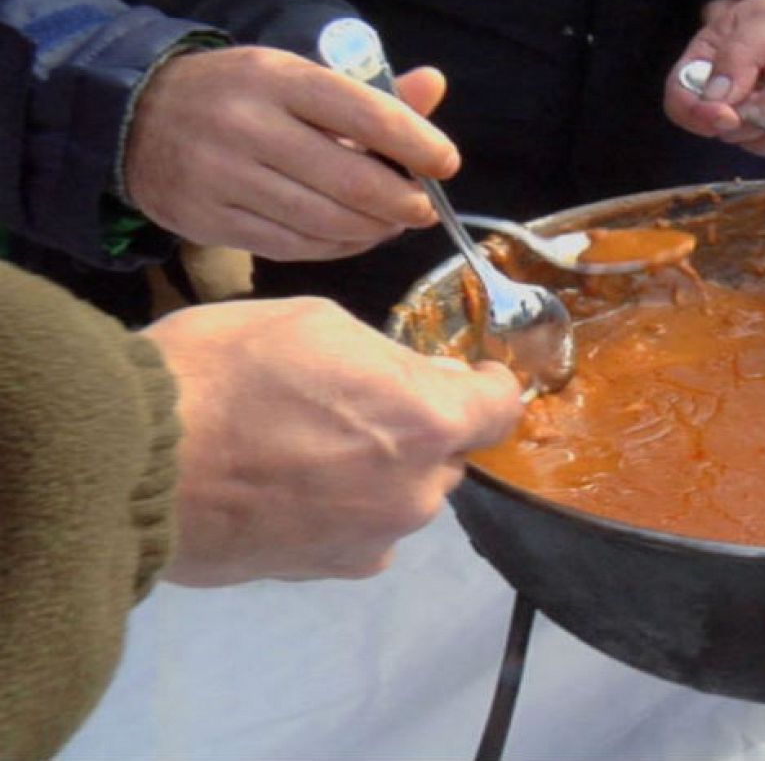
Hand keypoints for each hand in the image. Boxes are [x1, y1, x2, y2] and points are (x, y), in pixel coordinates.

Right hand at [125, 47, 459, 260]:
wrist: (134, 119)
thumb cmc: (240, 96)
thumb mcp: (296, 77)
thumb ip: (368, 92)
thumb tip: (434, 85)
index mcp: (277, 78)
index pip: (365, 113)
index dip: (417, 144)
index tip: (446, 163)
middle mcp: (247, 125)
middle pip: (351, 180)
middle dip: (403, 201)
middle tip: (424, 207)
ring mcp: (223, 177)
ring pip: (325, 221)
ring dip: (374, 229)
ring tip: (393, 222)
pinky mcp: (208, 220)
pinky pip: (294, 246)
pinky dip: (337, 246)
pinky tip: (355, 236)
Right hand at [143, 297, 521, 585]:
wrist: (132, 462)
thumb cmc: (223, 371)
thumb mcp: (316, 324)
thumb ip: (391, 356)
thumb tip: (437, 377)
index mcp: (427, 421)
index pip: (500, 409)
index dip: (488, 386)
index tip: (470, 375)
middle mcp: (417, 491)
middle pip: (446, 455)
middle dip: (418, 428)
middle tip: (356, 401)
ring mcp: (372, 539)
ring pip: (400, 496)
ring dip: (377, 471)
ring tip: (305, 445)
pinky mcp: (326, 571)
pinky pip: (358, 532)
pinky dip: (340, 509)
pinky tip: (287, 486)